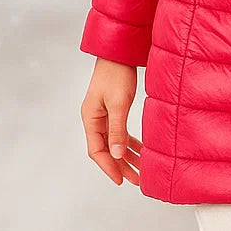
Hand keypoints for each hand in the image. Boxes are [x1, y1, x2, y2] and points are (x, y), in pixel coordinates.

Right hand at [81, 57, 141, 185]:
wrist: (119, 51)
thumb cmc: (116, 73)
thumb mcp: (118, 103)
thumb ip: (117, 129)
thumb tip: (117, 154)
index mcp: (90, 118)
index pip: (96, 150)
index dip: (109, 166)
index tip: (121, 179)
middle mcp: (95, 118)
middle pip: (106, 149)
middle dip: (120, 165)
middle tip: (134, 179)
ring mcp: (104, 113)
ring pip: (113, 141)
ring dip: (126, 155)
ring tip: (139, 169)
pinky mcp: (113, 108)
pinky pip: (119, 131)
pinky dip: (128, 141)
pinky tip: (140, 149)